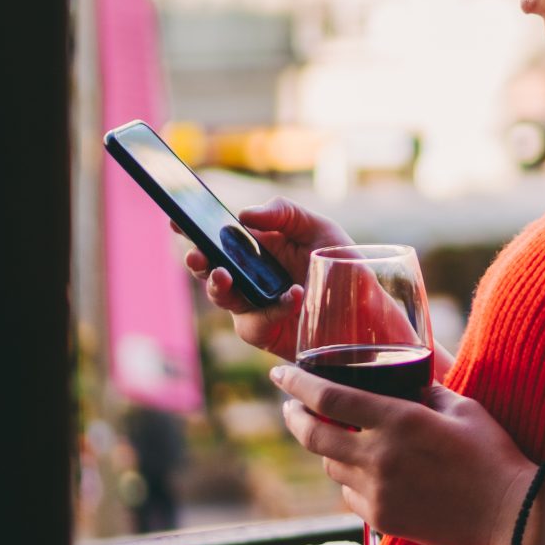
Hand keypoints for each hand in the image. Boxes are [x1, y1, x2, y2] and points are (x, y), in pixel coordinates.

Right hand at [180, 198, 353, 359]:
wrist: (368, 310)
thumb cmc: (343, 265)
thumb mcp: (319, 229)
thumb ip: (284, 213)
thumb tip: (243, 215)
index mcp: (256, 246)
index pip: (217, 235)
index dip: (193, 228)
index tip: (176, 218)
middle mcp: (248, 275)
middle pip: (209, 267)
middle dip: (197, 261)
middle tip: (195, 254)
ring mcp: (252, 305)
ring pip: (221, 297)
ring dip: (218, 286)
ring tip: (224, 275)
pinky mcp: (264, 331)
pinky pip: (255, 322)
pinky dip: (273, 308)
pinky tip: (293, 296)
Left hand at [272, 362, 538, 544]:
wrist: (509, 515)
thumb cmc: (493, 454)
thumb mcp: (463, 408)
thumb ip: (424, 393)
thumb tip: (402, 385)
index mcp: (399, 421)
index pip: (331, 397)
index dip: (298, 383)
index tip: (280, 373)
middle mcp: (379, 457)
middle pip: (314, 435)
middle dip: (295, 417)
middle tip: (292, 406)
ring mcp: (377, 492)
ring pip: (330, 466)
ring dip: (328, 449)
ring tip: (340, 438)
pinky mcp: (381, 519)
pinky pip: (349, 495)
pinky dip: (351, 481)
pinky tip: (369, 473)